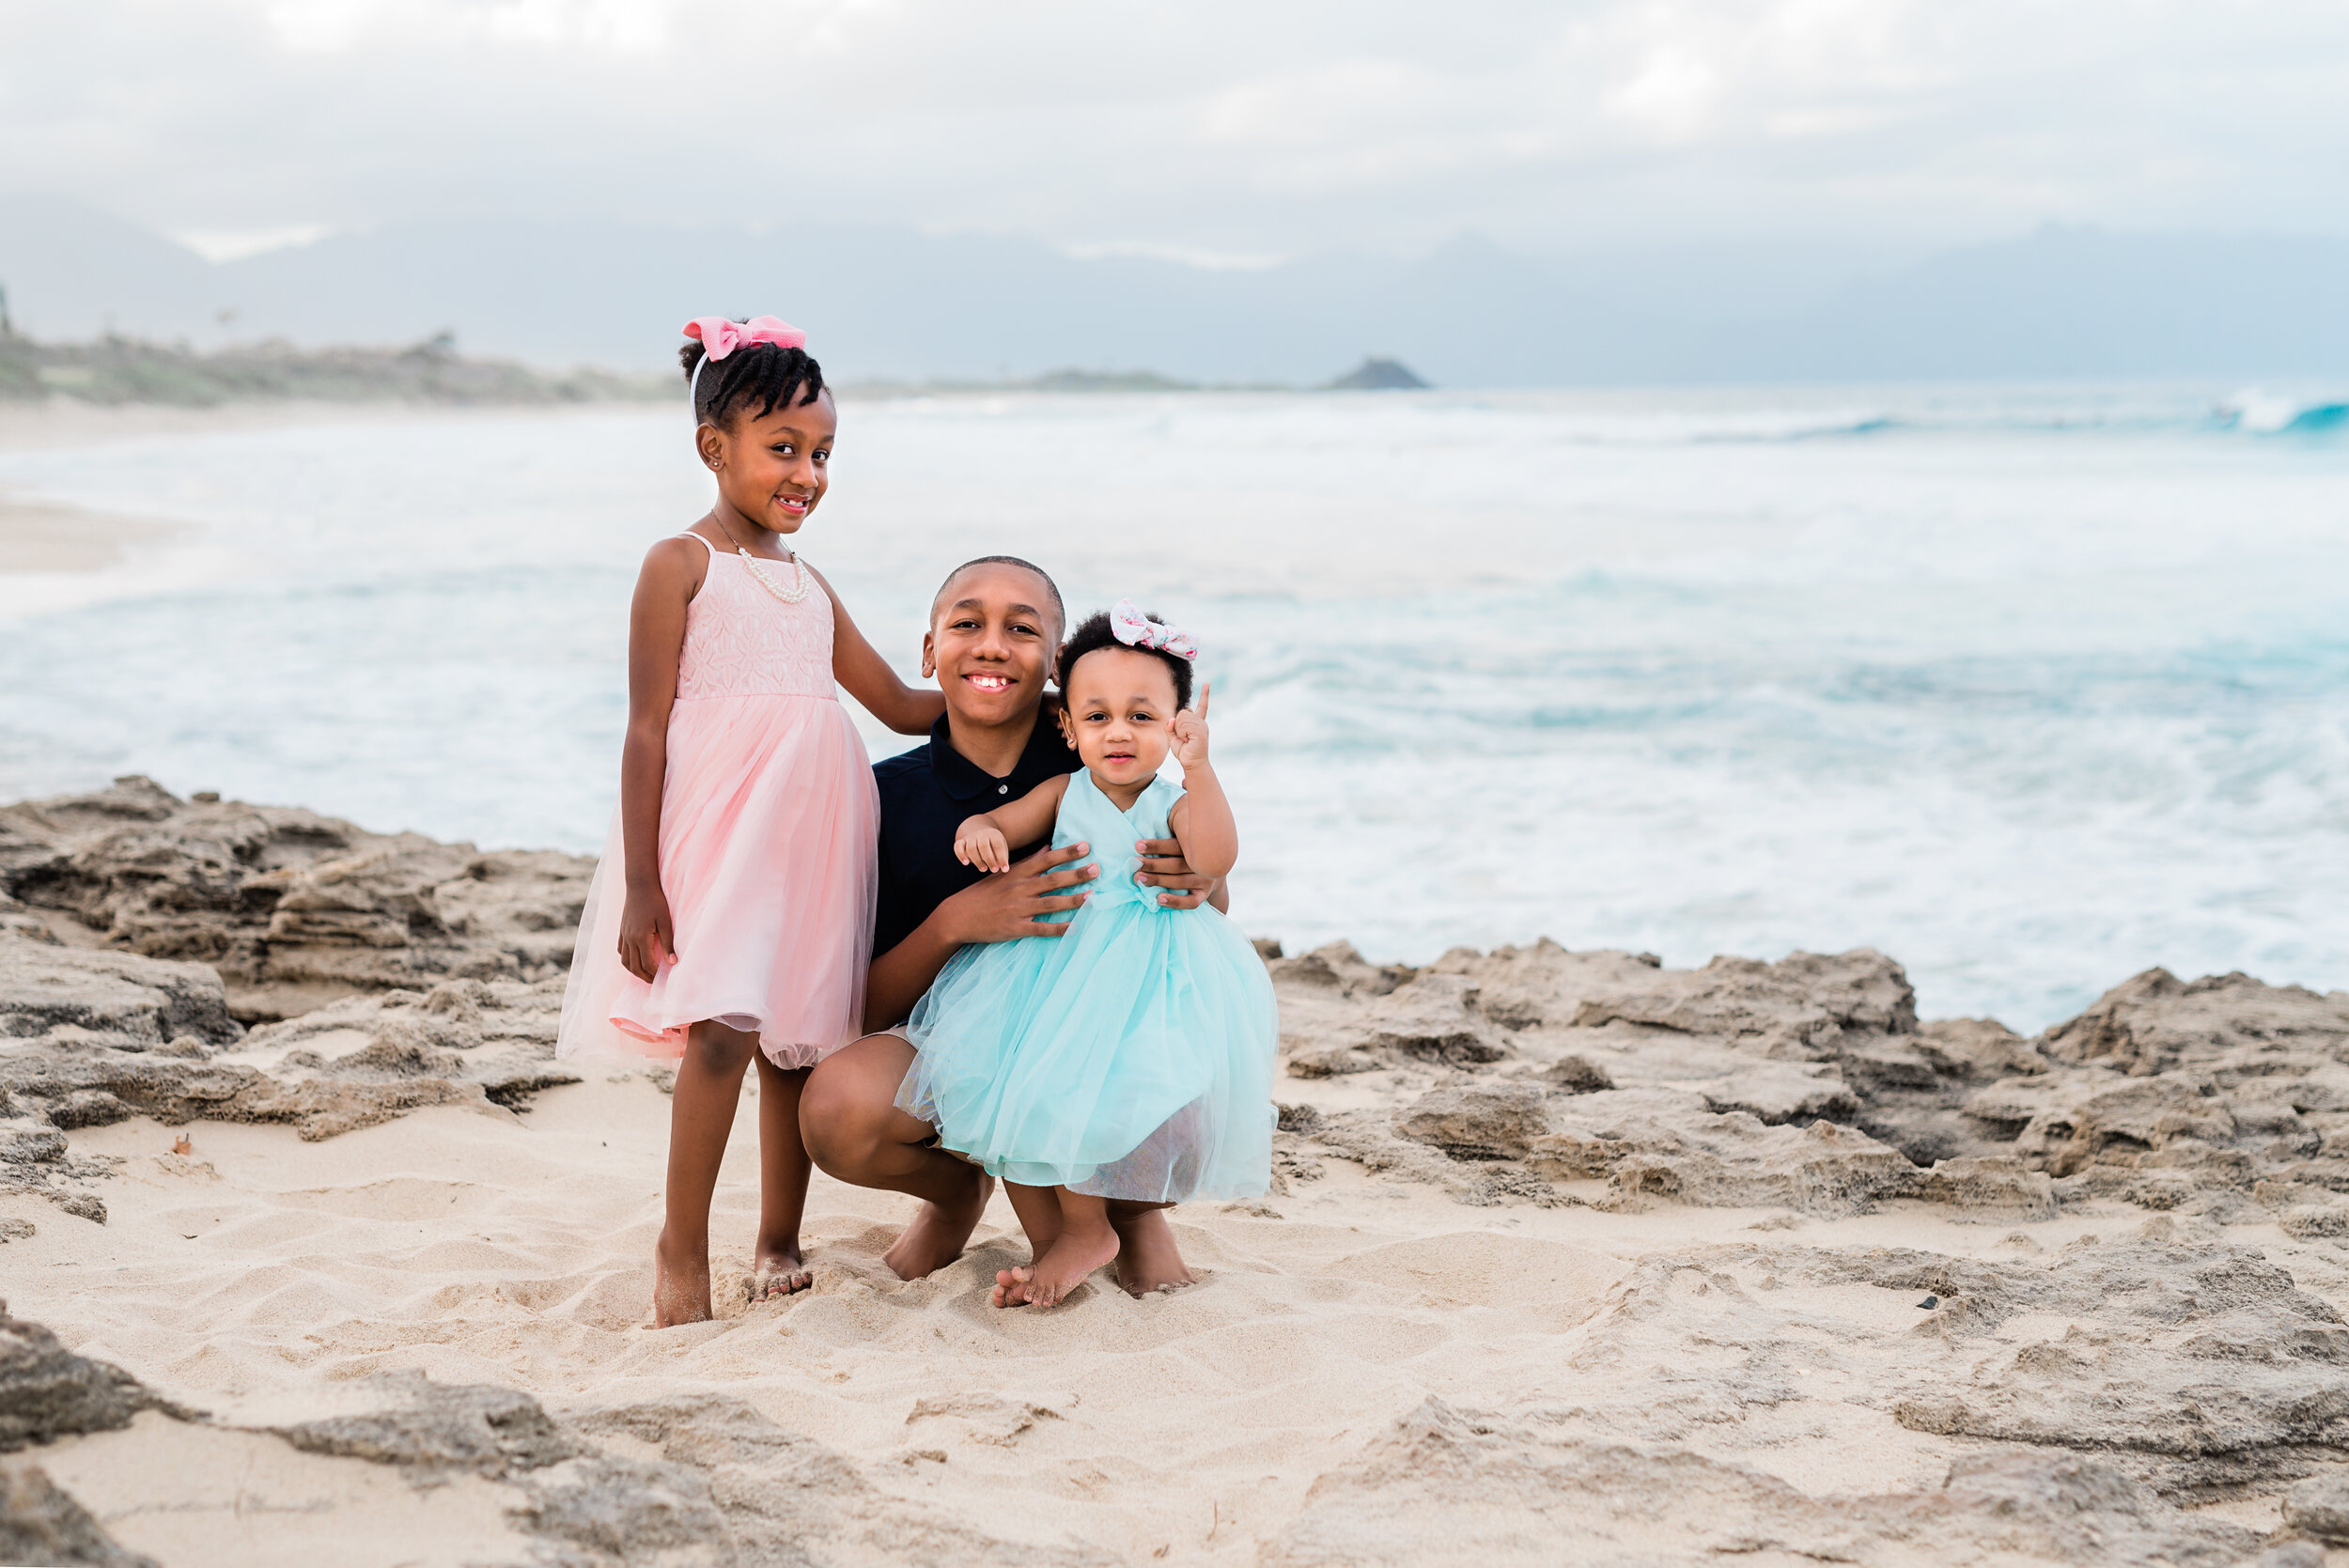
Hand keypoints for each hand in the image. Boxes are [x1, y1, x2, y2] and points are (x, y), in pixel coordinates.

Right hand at [617, 886, 675, 983]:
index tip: (663, 978)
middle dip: (644, 976)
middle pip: (634, 966)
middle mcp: (629, 939)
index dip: (655, 974)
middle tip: (655, 982)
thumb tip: (673, 962)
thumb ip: (669, 943)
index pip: (647, 964)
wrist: (640, 885)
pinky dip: (627, 959)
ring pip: (624, 961)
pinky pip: (620, 950)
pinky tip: (635, 960)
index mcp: (641, 937)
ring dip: (634, 970)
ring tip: (646, 974)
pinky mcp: (622, 930)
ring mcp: (623, 935)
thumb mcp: (666, 922)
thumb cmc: (656, 902)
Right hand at [938, 840, 1098, 941]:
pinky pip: (1041, 929)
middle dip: (1076, 874)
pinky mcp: (1016, 928)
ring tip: (1093, 896)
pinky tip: (1075, 928)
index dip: (1067, 853)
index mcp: (1018, 873)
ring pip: (1051, 903)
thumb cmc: (983, 893)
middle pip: (1053, 880)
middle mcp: (1020, 889)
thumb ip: (1029, 861)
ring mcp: (1018, 909)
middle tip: (1097, 868)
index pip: (1047, 859)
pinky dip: (1058, 929)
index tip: (1086, 846)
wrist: (958, 915)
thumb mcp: (1004, 873)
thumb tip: (1047, 847)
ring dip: (1073, 900)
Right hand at [954, 817, 1010, 872]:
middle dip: (989, 860)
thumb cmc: (994, 846)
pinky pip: (958, 846)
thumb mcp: (1001, 849)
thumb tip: (1002, 869)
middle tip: (994, 870)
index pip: (998, 845)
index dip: (1002, 858)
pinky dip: (961, 855)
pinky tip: (966, 863)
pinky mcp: (962, 841)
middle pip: (983, 846)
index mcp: (994, 834)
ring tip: (984, 869)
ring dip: (977, 861)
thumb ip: (1001, 858)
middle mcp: (982, 834)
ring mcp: (971, 837)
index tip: (1005, 869)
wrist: (982, 834)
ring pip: (971, 848)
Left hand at [1134, 837, 1215, 909]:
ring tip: (1139, 879)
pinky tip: (1159, 899)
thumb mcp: (1184, 837)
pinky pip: (1191, 902)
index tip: (1137, 845)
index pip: (1176, 846)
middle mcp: (1203, 863)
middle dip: (1153, 864)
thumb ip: (1171, 830)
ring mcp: (1206, 881)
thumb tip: (1146, 819)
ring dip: (1158, 880)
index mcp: (1198, 846)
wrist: (1213, 867)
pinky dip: (1175, 901)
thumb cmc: (1188, 849)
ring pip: (1181, 882)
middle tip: (1134, 864)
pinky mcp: (1204, 896)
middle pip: (1176, 865)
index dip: (1156, 845)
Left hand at [1171, 681, 1211, 772]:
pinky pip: (1184, 724)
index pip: (1201, 706)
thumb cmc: (1184, 752)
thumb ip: (1170, 727)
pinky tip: (1188, 740)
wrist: (1192, 763)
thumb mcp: (1173, 737)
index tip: (1208, 684)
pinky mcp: (1200, 731)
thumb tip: (1172, 719)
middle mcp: (1201, 722)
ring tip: (1186, 740)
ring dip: (1179, 730)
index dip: (1204, 695)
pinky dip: (1182, 732)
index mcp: (1197, 723)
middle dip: (1178, 725)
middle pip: (1183, 712)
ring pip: (1182, 717)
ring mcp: (1202, 726)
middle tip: (1184, 738)